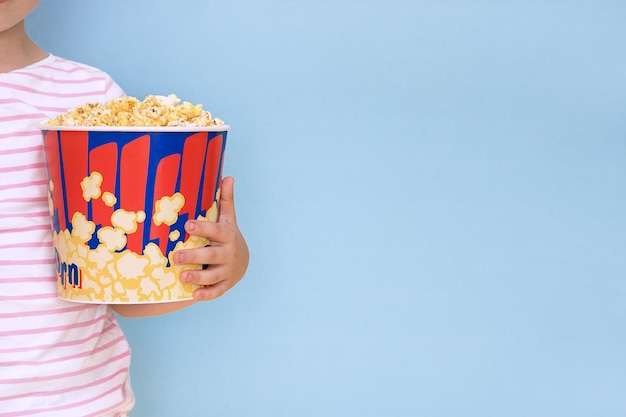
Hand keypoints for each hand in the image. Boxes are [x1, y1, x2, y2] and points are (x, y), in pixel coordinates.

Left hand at [173, 176, 248, 300]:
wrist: (242, 261)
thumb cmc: (227, 236)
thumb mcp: (228, 219)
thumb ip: (226, 200)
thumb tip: (228, 176)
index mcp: (228, 235)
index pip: (215, 231)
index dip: (203, 228)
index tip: (188, 225)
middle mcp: (229, 253)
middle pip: (212, 255)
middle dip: (194, 255)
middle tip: (176, 255)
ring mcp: (228, 271)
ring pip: (213, 275)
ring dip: (198, 276)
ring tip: (182, 275)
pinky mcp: (226, 285)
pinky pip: (217, 291)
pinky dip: (207, 294)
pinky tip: (194, 295)